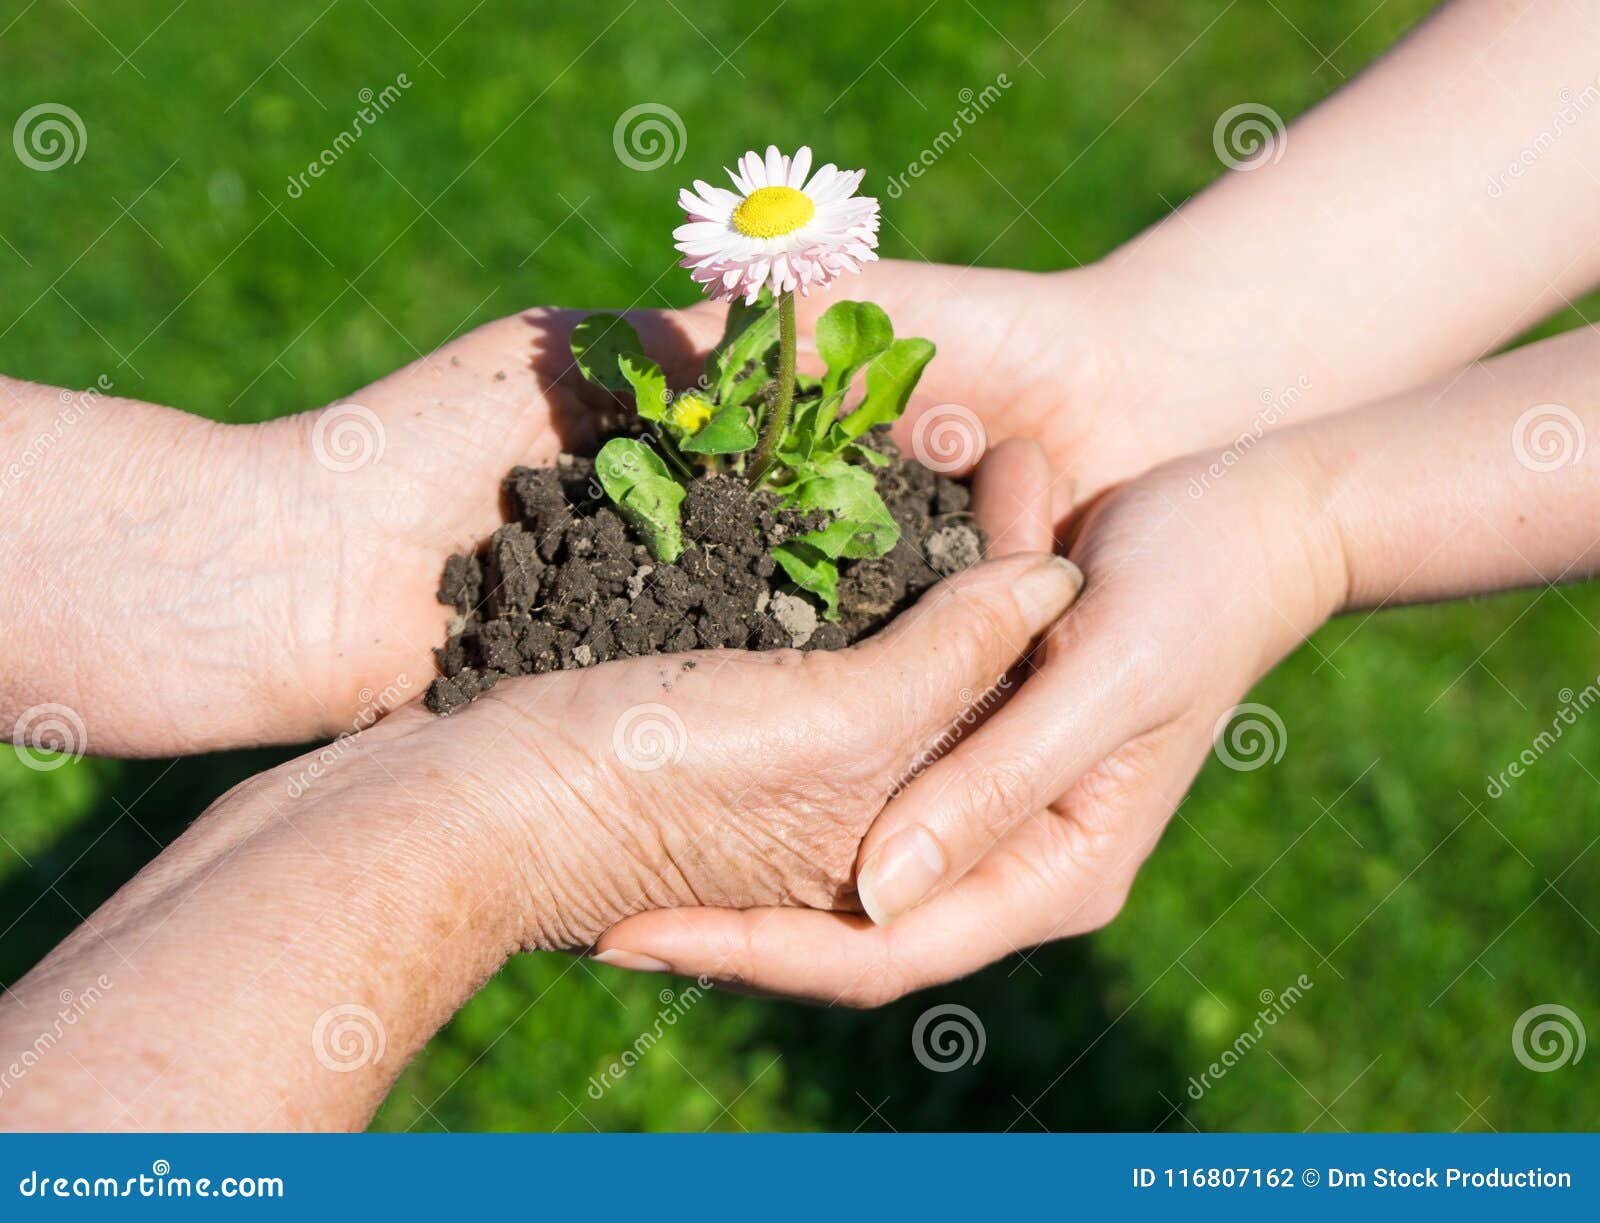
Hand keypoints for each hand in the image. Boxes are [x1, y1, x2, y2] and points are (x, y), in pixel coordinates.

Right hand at [307, 440, 1080, 951]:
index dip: (1024, 574)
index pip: (984, 679)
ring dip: (874, 503)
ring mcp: (725, 717)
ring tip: (919, 409)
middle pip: (919, 629)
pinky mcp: (645, 668)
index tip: (1046, 463)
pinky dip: (776, 504)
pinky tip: (798, 431)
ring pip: (836, 589)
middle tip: (1004, 431)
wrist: (416, 814)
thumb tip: (1056, 580)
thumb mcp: (832, 732)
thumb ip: (952, 660)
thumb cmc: (637, 782)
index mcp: (869, 805)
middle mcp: (809, 766)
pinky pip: (739, 574)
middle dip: (956, 534)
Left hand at [591, 432, 1346, 1002]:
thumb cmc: (1192, 593)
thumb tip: (875, 897)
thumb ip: (995, 786)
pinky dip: (780, 808)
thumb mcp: (1096, 683)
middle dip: (731, 933)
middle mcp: (1013, 863)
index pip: (883, 955)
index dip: (756, 955)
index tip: (634, 933)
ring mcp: (990, 813)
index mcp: (1054, 874)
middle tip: (600, 914)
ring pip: (844, 880)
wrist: (1253, 526)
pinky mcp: (969, 755)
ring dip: (743, 879)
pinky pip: (859, 801)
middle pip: (849, 934)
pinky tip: (694, 783)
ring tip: (621, 864)